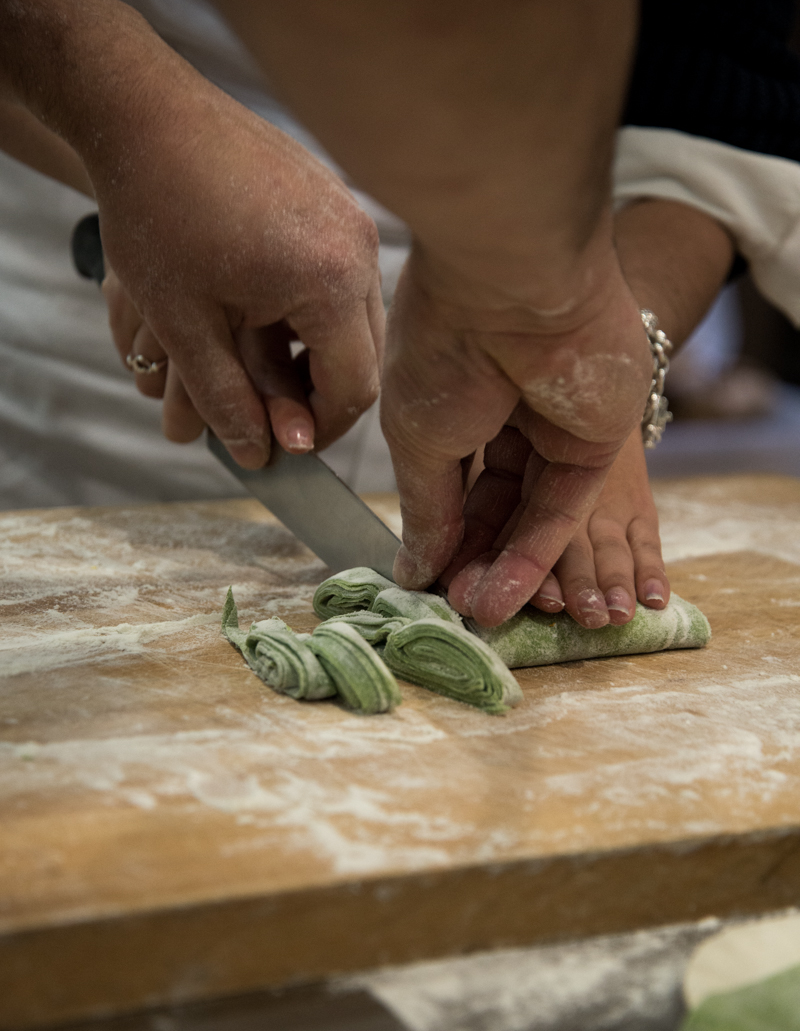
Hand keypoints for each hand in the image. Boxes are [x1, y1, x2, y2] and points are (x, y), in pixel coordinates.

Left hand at [1, 2, 384, 467]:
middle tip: (269, 411)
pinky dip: (311, 308)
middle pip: (363, 355)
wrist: (145, 113)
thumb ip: (228, 402)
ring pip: (353, 317)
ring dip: (314, 352)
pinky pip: (341, 274)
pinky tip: (265, 312)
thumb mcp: (186, 328)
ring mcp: (351, 216)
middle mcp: (358, 248)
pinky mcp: (335, 198)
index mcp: (332, 283)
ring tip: (259, 363)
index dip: (318, 429)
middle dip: (317, 393)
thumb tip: (257, 456)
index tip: (282, 444)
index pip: (353, 388)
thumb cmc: (159, 212)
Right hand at [382, 234, 652, 626]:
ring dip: (504, 568)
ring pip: (528, 513)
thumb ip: (426, 509)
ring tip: (477, 613)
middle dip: (472, 558)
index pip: (449, 482)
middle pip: (492, 505)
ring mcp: (553, 428)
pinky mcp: (595, 441)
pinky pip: (563, 508)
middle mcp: (504, 414)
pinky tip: (506, 595)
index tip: (424, 582)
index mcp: (454, 399)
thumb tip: (411, 567)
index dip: (438, 533)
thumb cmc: (444, 348)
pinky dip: (536, 555)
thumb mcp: (417, 438)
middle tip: (454, 606)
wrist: (514, 288)